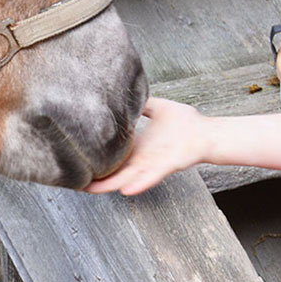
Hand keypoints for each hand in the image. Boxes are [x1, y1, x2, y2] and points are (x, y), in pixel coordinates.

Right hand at [84, 97, 210, 195]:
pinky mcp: (166, 167)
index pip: (113, 156)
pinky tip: (126, 190)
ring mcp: (153, 165)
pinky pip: (151, 177)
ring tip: (90, 189)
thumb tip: (126, 91)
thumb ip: (142, 103)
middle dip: (95, 179)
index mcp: (138, 146)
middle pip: (114, 172)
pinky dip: (140, 183)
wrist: (207, 132)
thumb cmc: (186, 122)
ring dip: (109, 185)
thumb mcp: (159, 107)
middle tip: (74, 182)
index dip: (96, 161)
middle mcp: (142, 159)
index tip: (77, 162)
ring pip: (127, 179)